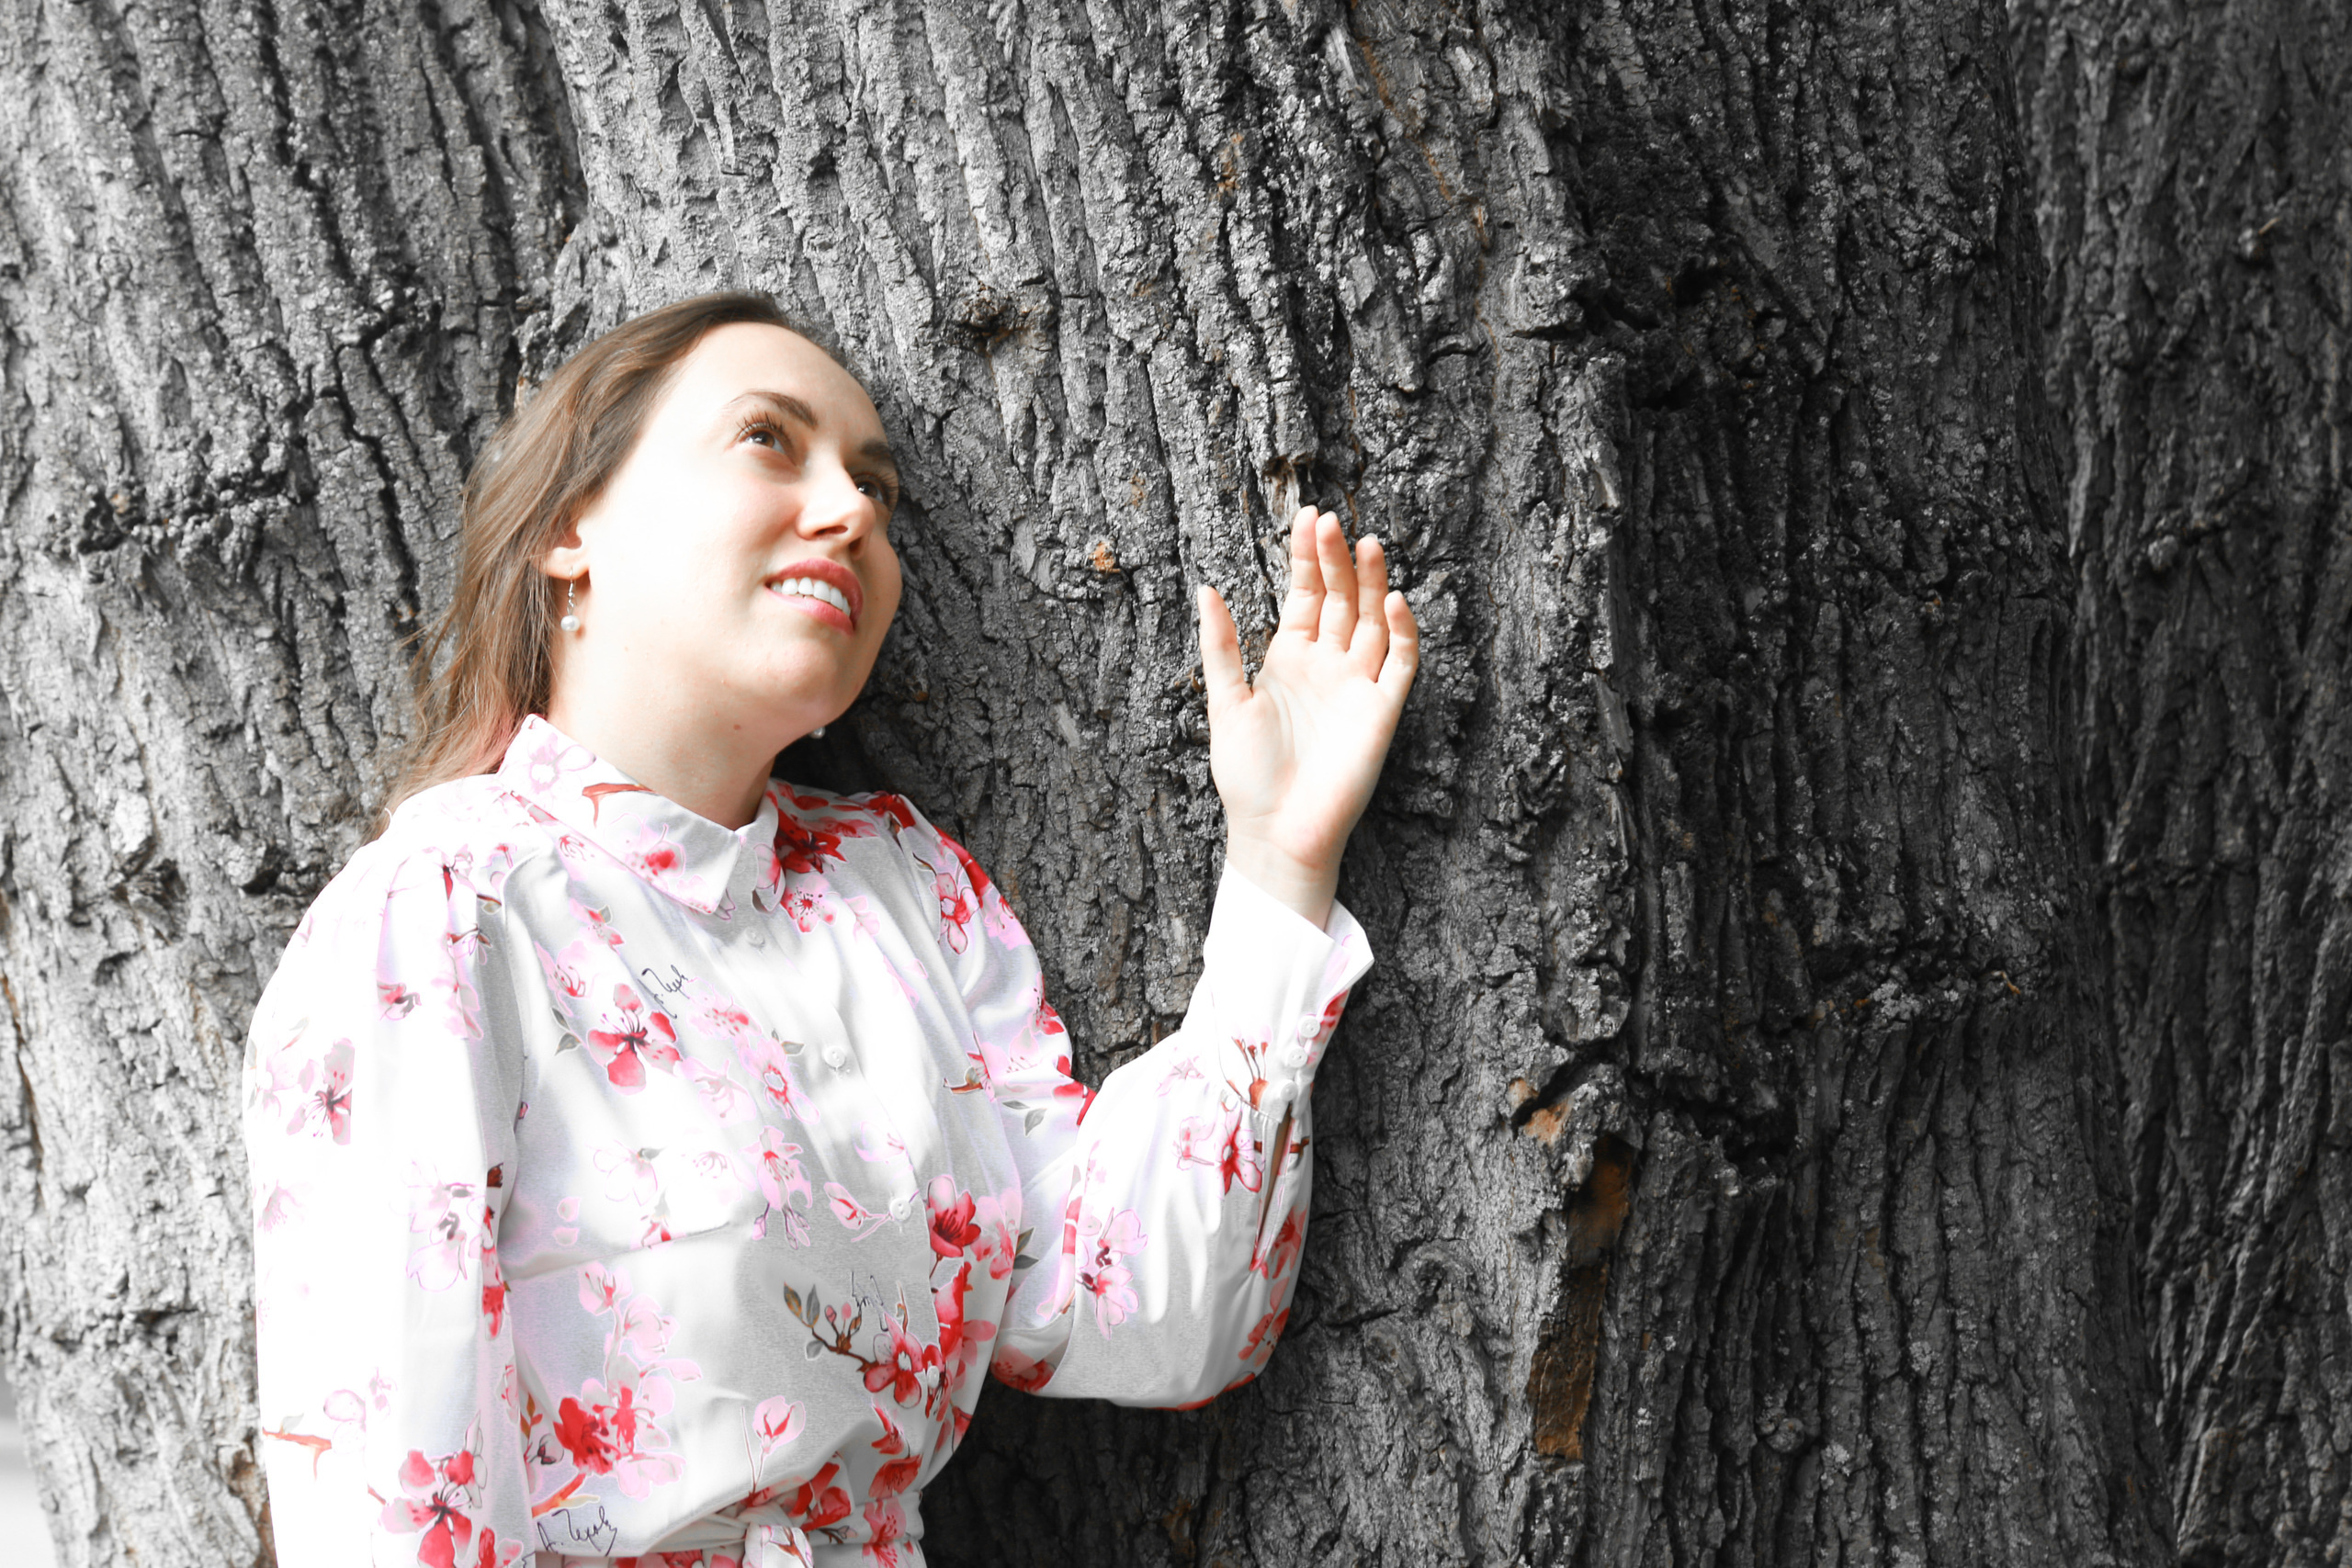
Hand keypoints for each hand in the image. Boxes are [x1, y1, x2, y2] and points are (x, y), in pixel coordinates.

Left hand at [1198, 507, 1420, 926]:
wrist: (1275, 830)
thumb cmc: (1246, 774)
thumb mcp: (1226, 701)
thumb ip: (1221, 646)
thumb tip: (1206, 588)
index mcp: (1289, 657)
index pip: (1305, 594)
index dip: (1307, 557)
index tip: (1307, 517)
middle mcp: (1327, 665)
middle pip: (1340, 599)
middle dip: (1335, 560)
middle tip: (1330, 521)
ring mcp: (1357, 686)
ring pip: (1372, 622)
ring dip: (1371, 584)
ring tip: (1366, 543)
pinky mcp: (1381, 712)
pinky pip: (1399, 665)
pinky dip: (1401, 634)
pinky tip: (1393, 601)